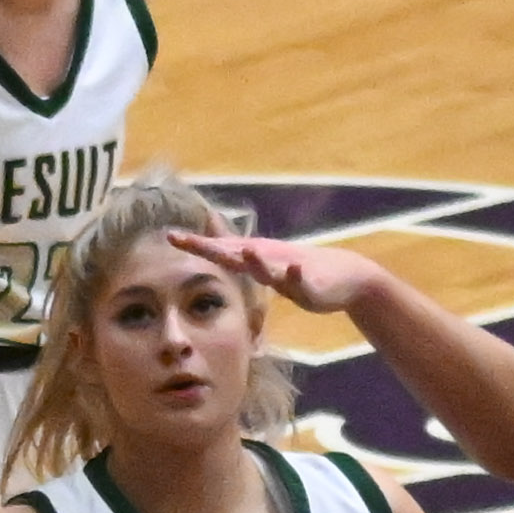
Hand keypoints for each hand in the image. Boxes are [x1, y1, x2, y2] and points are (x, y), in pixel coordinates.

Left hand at [202, 227, 392, 324]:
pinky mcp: (309, 283)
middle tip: (185, 240)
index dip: (196, 245)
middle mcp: (267, 258)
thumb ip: (235, 249)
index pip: (219, 250)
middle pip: (234, 253)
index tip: (170, 236)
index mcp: (254, 256)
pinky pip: (302, 280)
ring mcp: (287, 269)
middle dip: (209, 248)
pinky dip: (296, 274)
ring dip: (255, 260)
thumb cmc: (298, 267)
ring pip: (267, 266)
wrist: (344, 277)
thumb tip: (212, 229)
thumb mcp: (263, 258)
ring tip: (243, 251)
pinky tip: (293, 269)